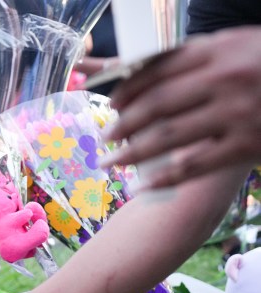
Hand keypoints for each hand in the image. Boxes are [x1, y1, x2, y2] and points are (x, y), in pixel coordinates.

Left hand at [102, 26, 260, 188]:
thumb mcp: (240, 46)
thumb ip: (197, 56)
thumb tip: (137, 71)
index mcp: (221, 48)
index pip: (159, 69)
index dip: (129, 88)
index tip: (111, 103)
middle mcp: (227, 78)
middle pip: (158, 104)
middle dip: (124, 123)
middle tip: (104, 136)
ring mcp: (238, 113)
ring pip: (169, 136)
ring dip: (132, 153)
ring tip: (110, 162)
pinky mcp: (246, 145)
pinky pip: (194, 165)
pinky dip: (163, 178)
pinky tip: (142, 186)